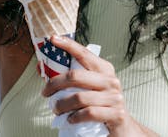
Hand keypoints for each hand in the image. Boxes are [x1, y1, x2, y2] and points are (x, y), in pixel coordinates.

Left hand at [42, 35, 156, 136]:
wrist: (123, 128)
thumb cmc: (101, 106)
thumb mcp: (90, 89)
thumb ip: (72, 80)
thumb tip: (43, 69)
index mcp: (104, 69)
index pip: (84, 53)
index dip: (68, 45)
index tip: (53, 39)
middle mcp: (111, 80)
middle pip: (76, 76)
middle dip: (55, 84)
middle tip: (45, 93)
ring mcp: (115, 97)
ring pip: (79, 97)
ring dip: (61, 105)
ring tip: (56, 109)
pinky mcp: (116, 114)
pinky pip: (89, 113)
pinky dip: (75, 117)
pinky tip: (70, 119)